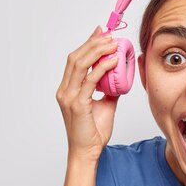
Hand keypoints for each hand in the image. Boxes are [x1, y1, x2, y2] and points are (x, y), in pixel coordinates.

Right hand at [56, 25, 119, 162]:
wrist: (87, 152)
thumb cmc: (94, 133)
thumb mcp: (105, 106)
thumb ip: (109, 90)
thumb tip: (120, 77)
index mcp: (67, 89)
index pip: (75, 60)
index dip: (87, 44)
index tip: (101, 32)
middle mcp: (65, 90)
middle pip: (75, 58)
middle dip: (92, 43)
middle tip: (109, 35)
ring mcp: (69, 96)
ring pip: (79, 64)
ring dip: (96, 51)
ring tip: (112, 44)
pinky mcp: (77, 104)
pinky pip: (90, 80)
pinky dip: (102, 68)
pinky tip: (113, 61)